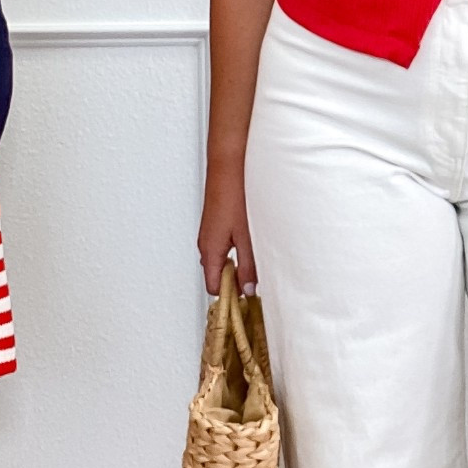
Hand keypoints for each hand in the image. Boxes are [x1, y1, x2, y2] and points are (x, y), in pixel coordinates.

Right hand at [197, 168, 256, 297]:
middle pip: (219, 275)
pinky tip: (255, 243)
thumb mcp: (248, 236)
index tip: (247, 303)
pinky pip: (226, 245)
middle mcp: (207, 243)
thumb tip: (250, 288)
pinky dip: (239, 250)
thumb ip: (249, 265)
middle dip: (237, 282)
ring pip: (224, 259)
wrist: (230, 164)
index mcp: (210, 250)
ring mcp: (211, 232)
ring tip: (260, 262)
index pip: (214, 287)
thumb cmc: (235, 193)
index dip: (230, 297)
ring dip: (240, 264)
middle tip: (259, 284)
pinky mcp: (218, 222)